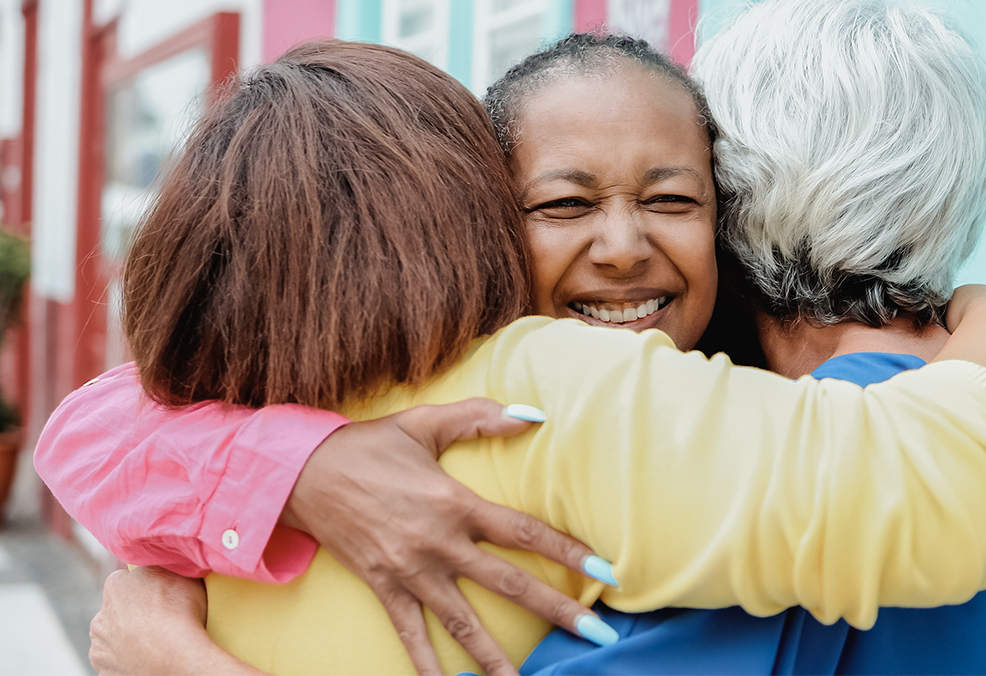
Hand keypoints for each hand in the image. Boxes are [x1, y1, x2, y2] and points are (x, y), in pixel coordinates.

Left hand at [89, 566, 262, 675]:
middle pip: (117, 610)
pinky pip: (117, 663)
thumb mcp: (181, 573)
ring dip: (128, 638)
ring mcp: (100, 649)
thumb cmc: (180, 612)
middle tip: (160, 619)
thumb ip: (165, 565)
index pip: (126, 579)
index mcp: (115, 586)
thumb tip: (166, 557)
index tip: (161, 593)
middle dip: (133, 613)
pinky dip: (129, 661)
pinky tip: (149, 658)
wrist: (175, 658)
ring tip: (156, 642)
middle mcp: (99, 617)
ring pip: (113, 639)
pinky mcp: (105, 674)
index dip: (145, 586)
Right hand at [281, 398, 614, 675]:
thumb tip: (534, 413)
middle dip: (557, 610)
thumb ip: (480, 416)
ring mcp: (411, 572)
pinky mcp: (384, 589)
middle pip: (509, 583)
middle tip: (597, 636)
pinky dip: (428, 668)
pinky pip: (410, 636)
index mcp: (456, 502)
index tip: (605, 571)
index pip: (524, 532)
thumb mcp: (425, 423)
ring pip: (464, 624)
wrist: (302, 474)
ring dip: (498, 659)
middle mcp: (439, 544)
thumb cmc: (369, 445)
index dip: (568, 551)